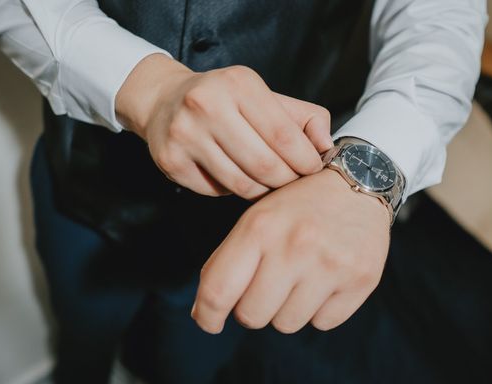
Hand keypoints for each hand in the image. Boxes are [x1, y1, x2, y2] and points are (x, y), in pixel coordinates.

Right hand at [115, 54, 332, 198]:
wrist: (164, 101)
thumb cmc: (226, 102)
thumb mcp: (266, 98)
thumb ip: (304, 118)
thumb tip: (327, 147)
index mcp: (238, 84)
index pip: (283, 135)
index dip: (305, 160)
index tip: (312, 169)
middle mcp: (207, 105)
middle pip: (264, 165)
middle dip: (286, 181)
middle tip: (291, 181)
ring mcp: (185, 134)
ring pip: (242, 184)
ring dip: (262, 190)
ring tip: (264, 180)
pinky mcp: (171, 161)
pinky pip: (217, 191)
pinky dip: (231, 191)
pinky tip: (232, 175)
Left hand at [191, 168, 390, 333]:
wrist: (359, 183)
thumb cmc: (297, 208)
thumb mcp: (256, 219)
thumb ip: (226, 262)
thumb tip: (203, 310)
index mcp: (260, 227)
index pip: (218, 290)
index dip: (206, 316)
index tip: (208, 323)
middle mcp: (295, 246)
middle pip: (252, 316)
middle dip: (253, 308)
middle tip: (266, 288)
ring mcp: (330, 264)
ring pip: (287, 324)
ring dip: (287, 310)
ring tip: (300, 279)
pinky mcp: (361, 279)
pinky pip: (322, 323)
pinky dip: (319, 310)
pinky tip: (325, 281)